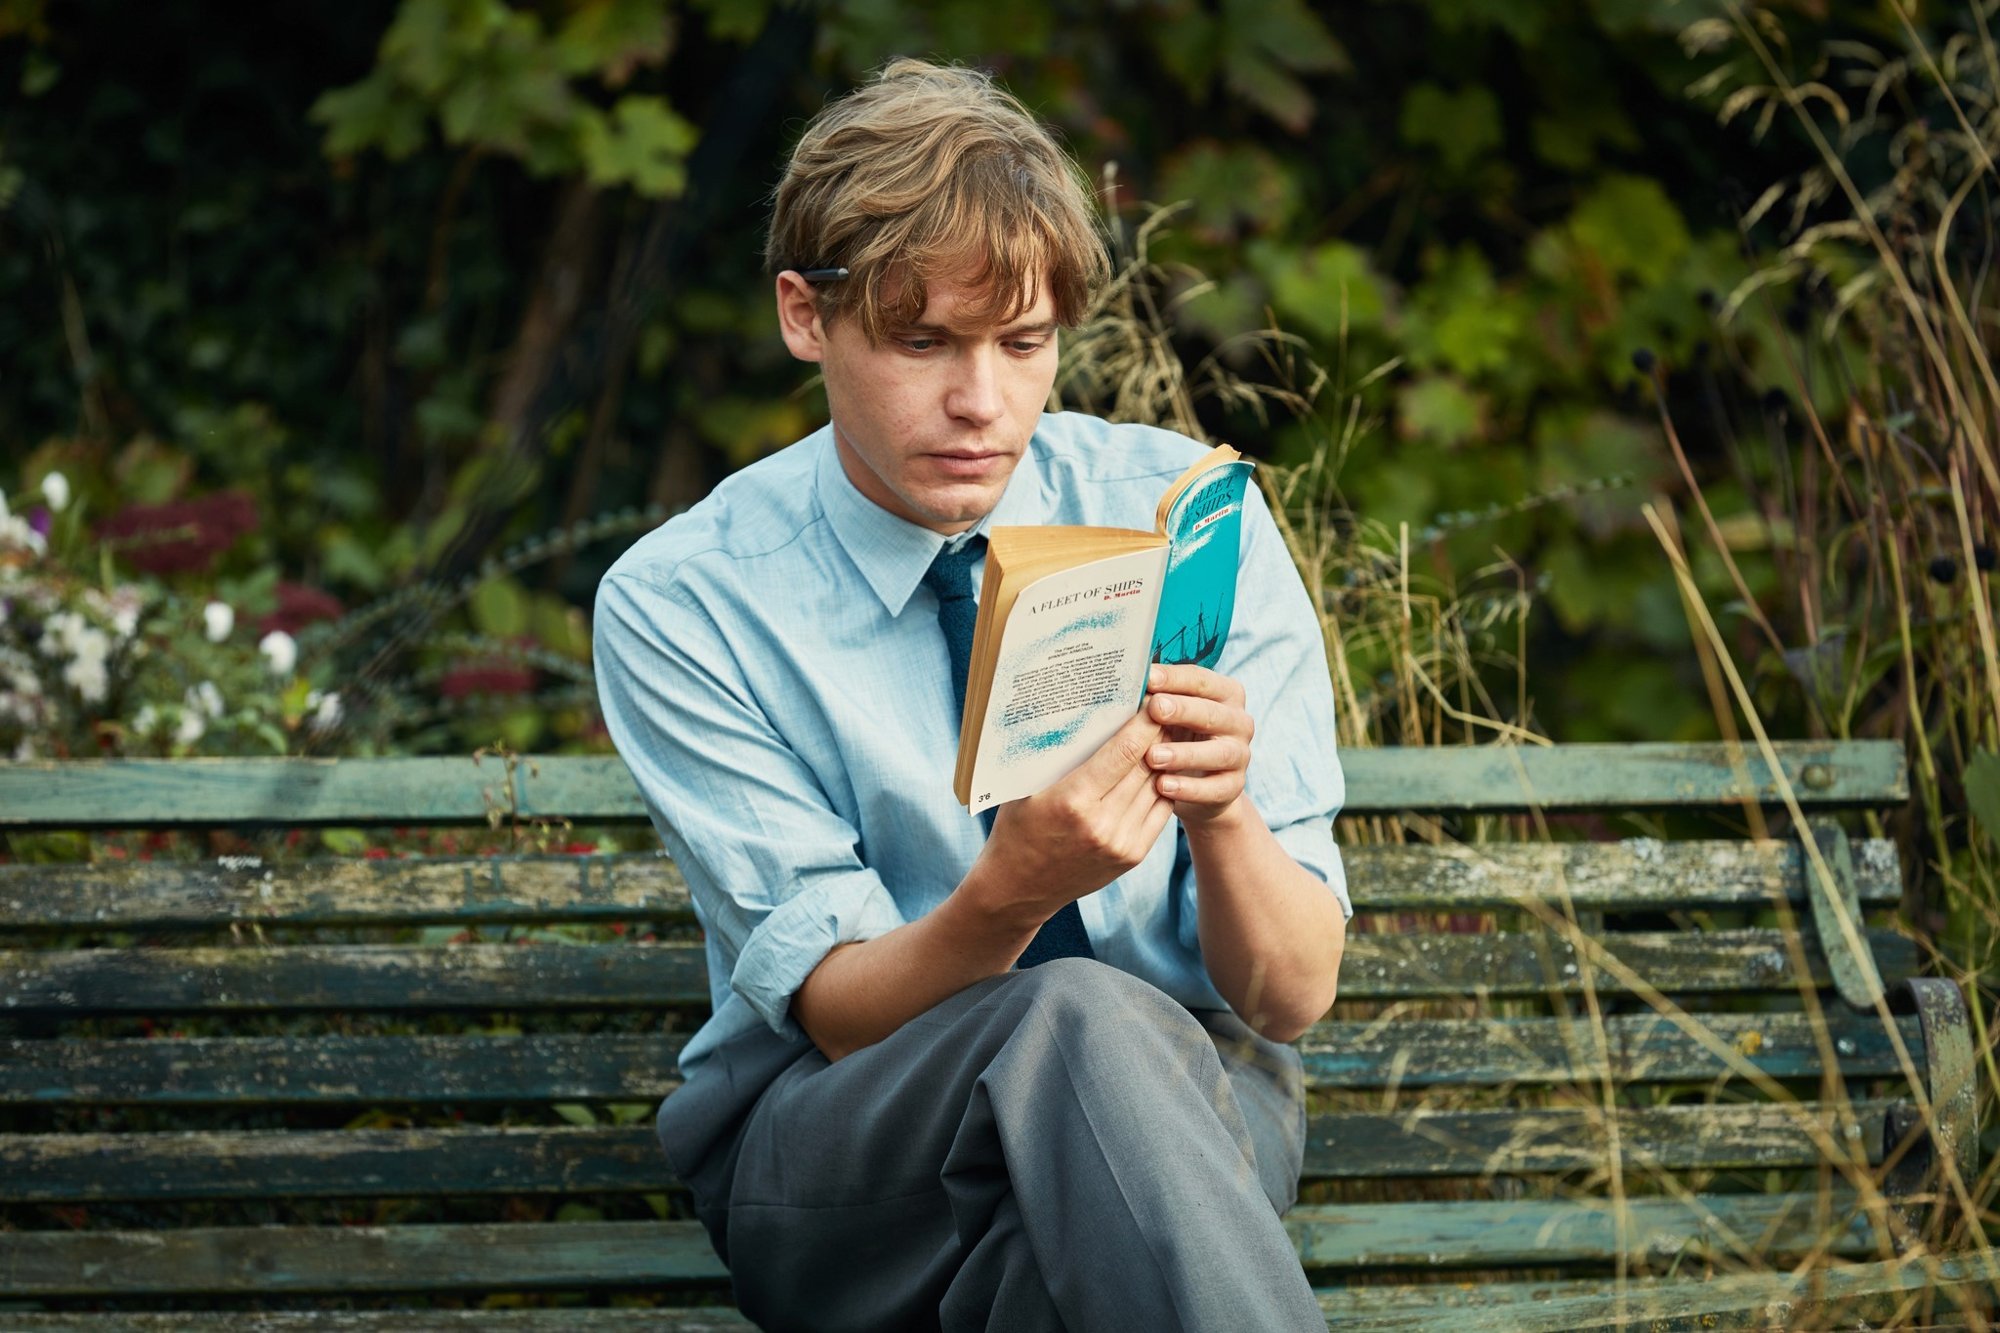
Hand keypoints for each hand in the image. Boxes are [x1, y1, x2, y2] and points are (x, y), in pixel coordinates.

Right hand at [973, 708, 1176, 928]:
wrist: (1019, 888)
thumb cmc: (1017, 827)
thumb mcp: (1026, 786)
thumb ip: (1059, 753)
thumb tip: (1090, 709)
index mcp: (1073, 801)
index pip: (1124, 751)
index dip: (1144, 721)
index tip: (1153, 696)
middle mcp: (1103, 824)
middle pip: (1147, 765)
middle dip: (1161, 732)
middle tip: (1170, 703)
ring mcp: (1122, 844)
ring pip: (1159, 786)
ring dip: (1169, 756)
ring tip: (1171, 728)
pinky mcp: (1133, 856)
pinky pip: (1160, 810)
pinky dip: (1165, 784)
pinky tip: (1164, 764)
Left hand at [1142, 663, 1252, 825]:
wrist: (1198, 782)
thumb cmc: (1177, 735)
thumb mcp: (1169, 714)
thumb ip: (1155, 698)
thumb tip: (1125, 685)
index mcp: (1225, 694)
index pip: (1201, 680)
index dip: (1175, 678)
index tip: (1148, 678)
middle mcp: (1239, 722)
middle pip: (1212, 713)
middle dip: (1183, 710)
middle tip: (1155, 709)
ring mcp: (1240, 755)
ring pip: (1219, 753)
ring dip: (1185, 754)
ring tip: (1153, 757)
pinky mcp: (1234, 786)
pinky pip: (1215, 789)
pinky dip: (1189, 789)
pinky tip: (1163, 786)